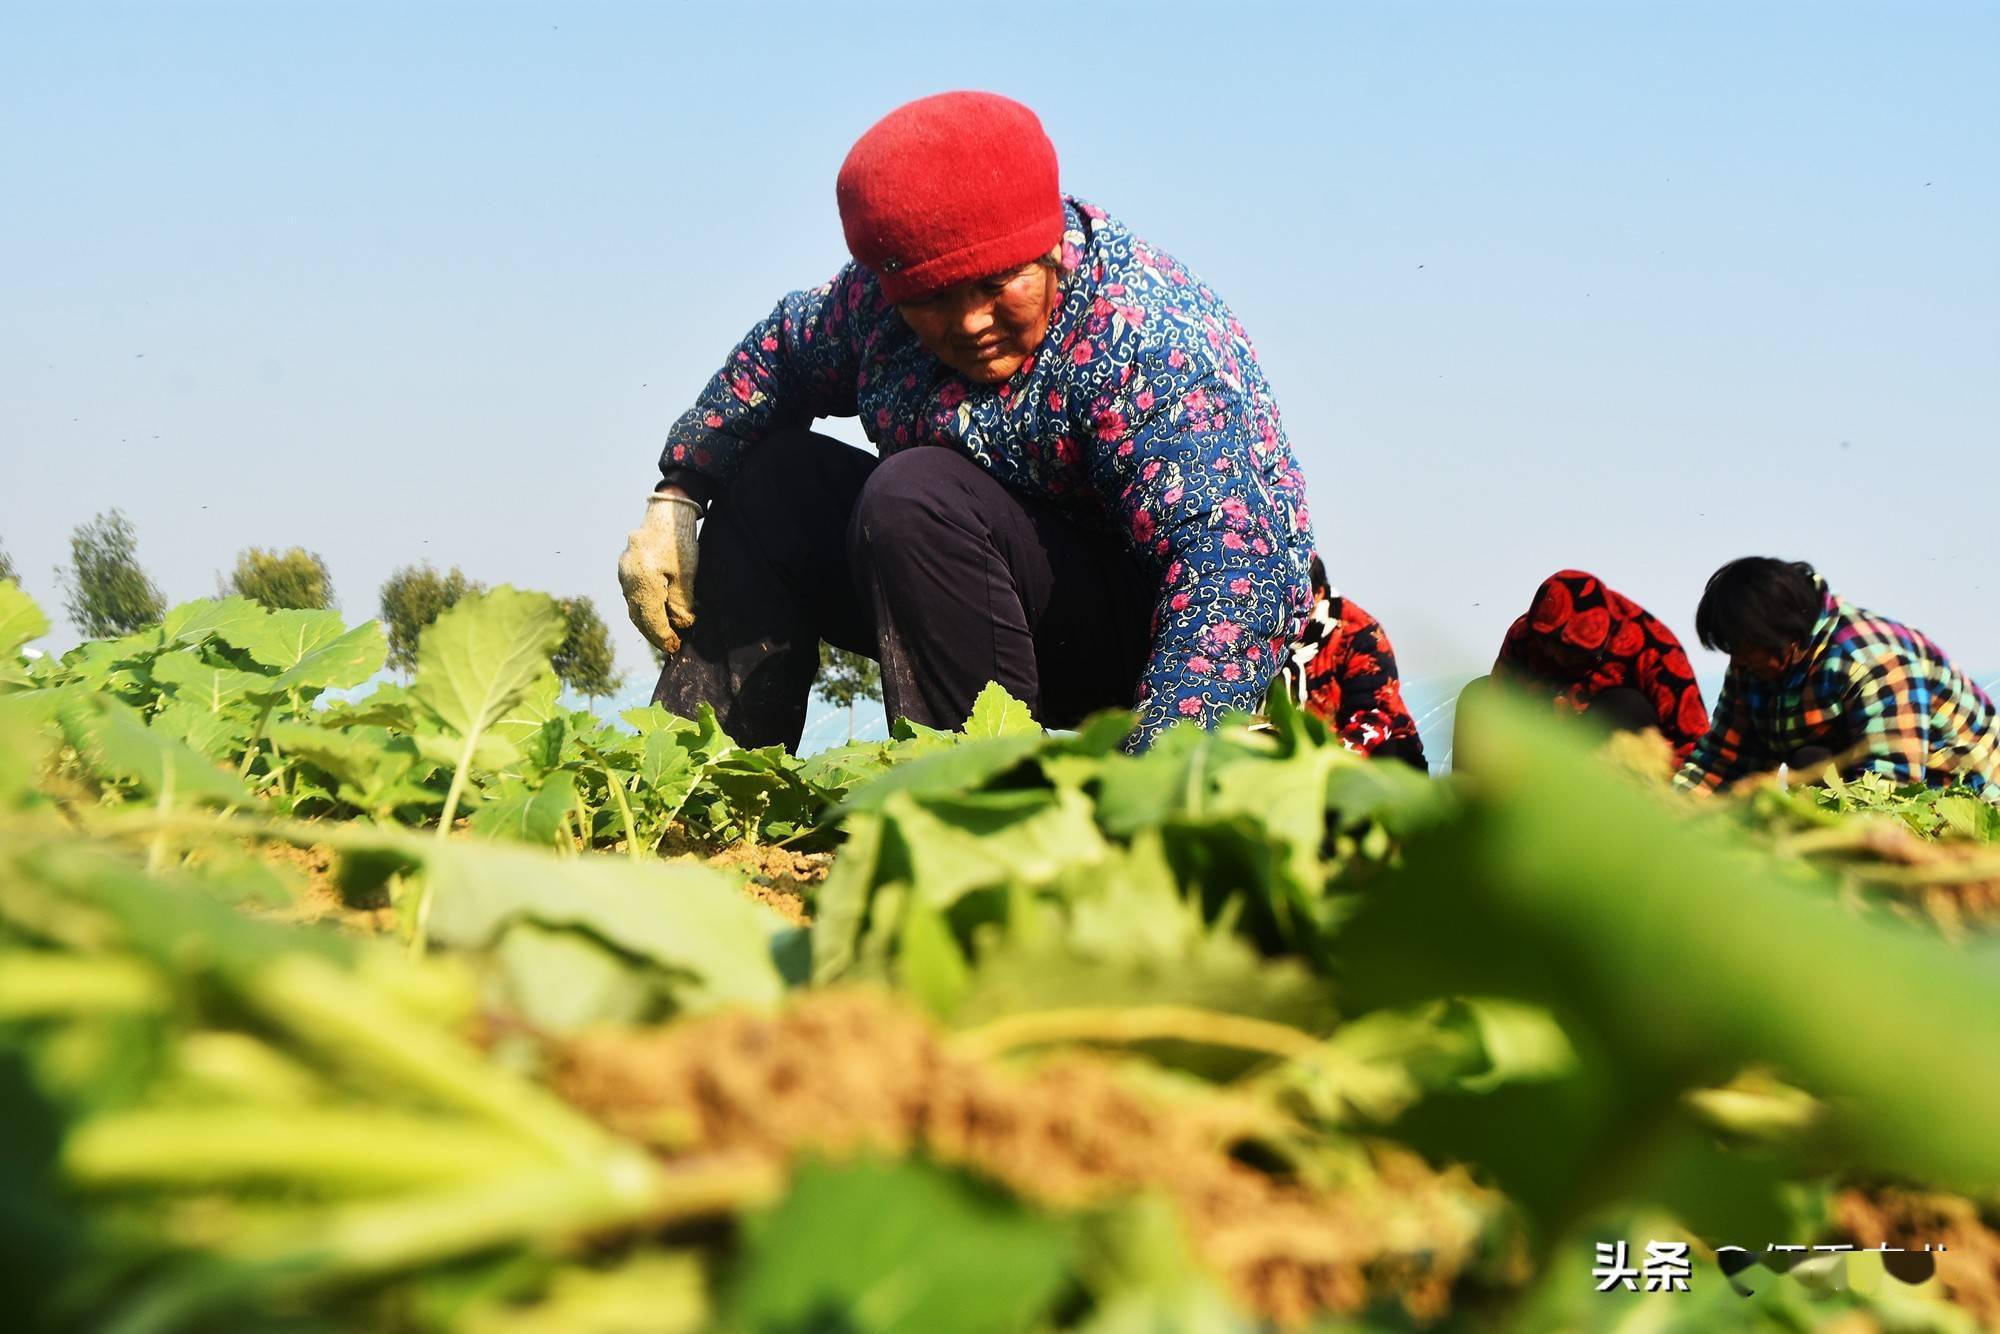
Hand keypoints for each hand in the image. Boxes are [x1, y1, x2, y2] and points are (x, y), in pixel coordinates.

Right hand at [618, 489, 701, 653]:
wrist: (666, 513)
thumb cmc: (679, 542)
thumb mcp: (686, 574)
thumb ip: (681, 602)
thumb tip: (681, 625)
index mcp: (642, 580)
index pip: (650, 618)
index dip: (662, 636)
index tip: (674, 647)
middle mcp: (627, 579)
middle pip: (638, 616)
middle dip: (653, 634)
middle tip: (669, 646)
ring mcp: (623, 573)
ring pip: (633, 607)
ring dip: (647, 623)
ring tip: (664, 634)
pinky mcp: (624, 568)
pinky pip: (632, 595)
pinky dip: (644, 608)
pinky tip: (656, 614)